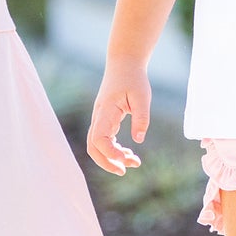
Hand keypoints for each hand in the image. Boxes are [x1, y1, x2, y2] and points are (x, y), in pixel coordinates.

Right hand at [87, 60, 150, 174]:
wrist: (124, 64)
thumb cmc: (134, 78)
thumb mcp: (142, 96)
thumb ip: (141, 118)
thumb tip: (138, 140)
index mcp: (106, 111)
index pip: (98, 139)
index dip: (109, 153)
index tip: (125, 159)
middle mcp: (99, 117)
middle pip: (93, 147)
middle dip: (106, 162)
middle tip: (124, 171)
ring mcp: (101, 119)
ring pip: (98, 146)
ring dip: (112, 158)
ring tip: (134, 162)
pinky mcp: (106, 120)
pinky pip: (105, 141)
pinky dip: (115, 150)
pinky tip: (129, 154)